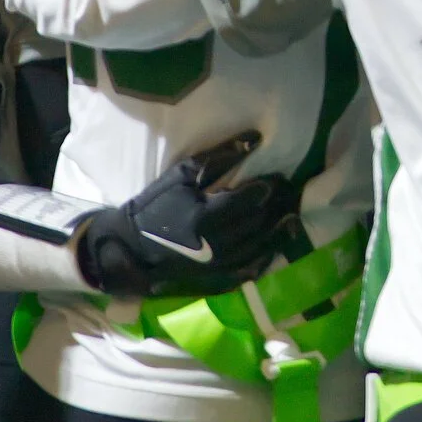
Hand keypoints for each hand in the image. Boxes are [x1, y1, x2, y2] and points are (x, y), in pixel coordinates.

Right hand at [76, 130, 301, 298]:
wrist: (129, 249)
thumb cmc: (154, 208)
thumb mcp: (181, 176)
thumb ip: (219, 157)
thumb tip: (254, 139)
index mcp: (205, 219)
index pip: (252, 200)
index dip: (270, 187)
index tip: (280, 177)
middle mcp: (215, 247)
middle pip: (261, 223)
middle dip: (280, 205)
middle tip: (291, 191)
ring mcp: (217, 268)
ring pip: (261, 246)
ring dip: (280, 230)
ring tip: (291, 213)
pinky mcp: (216, 282)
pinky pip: (250, 270)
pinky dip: (267, 256)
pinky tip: (277, 243)